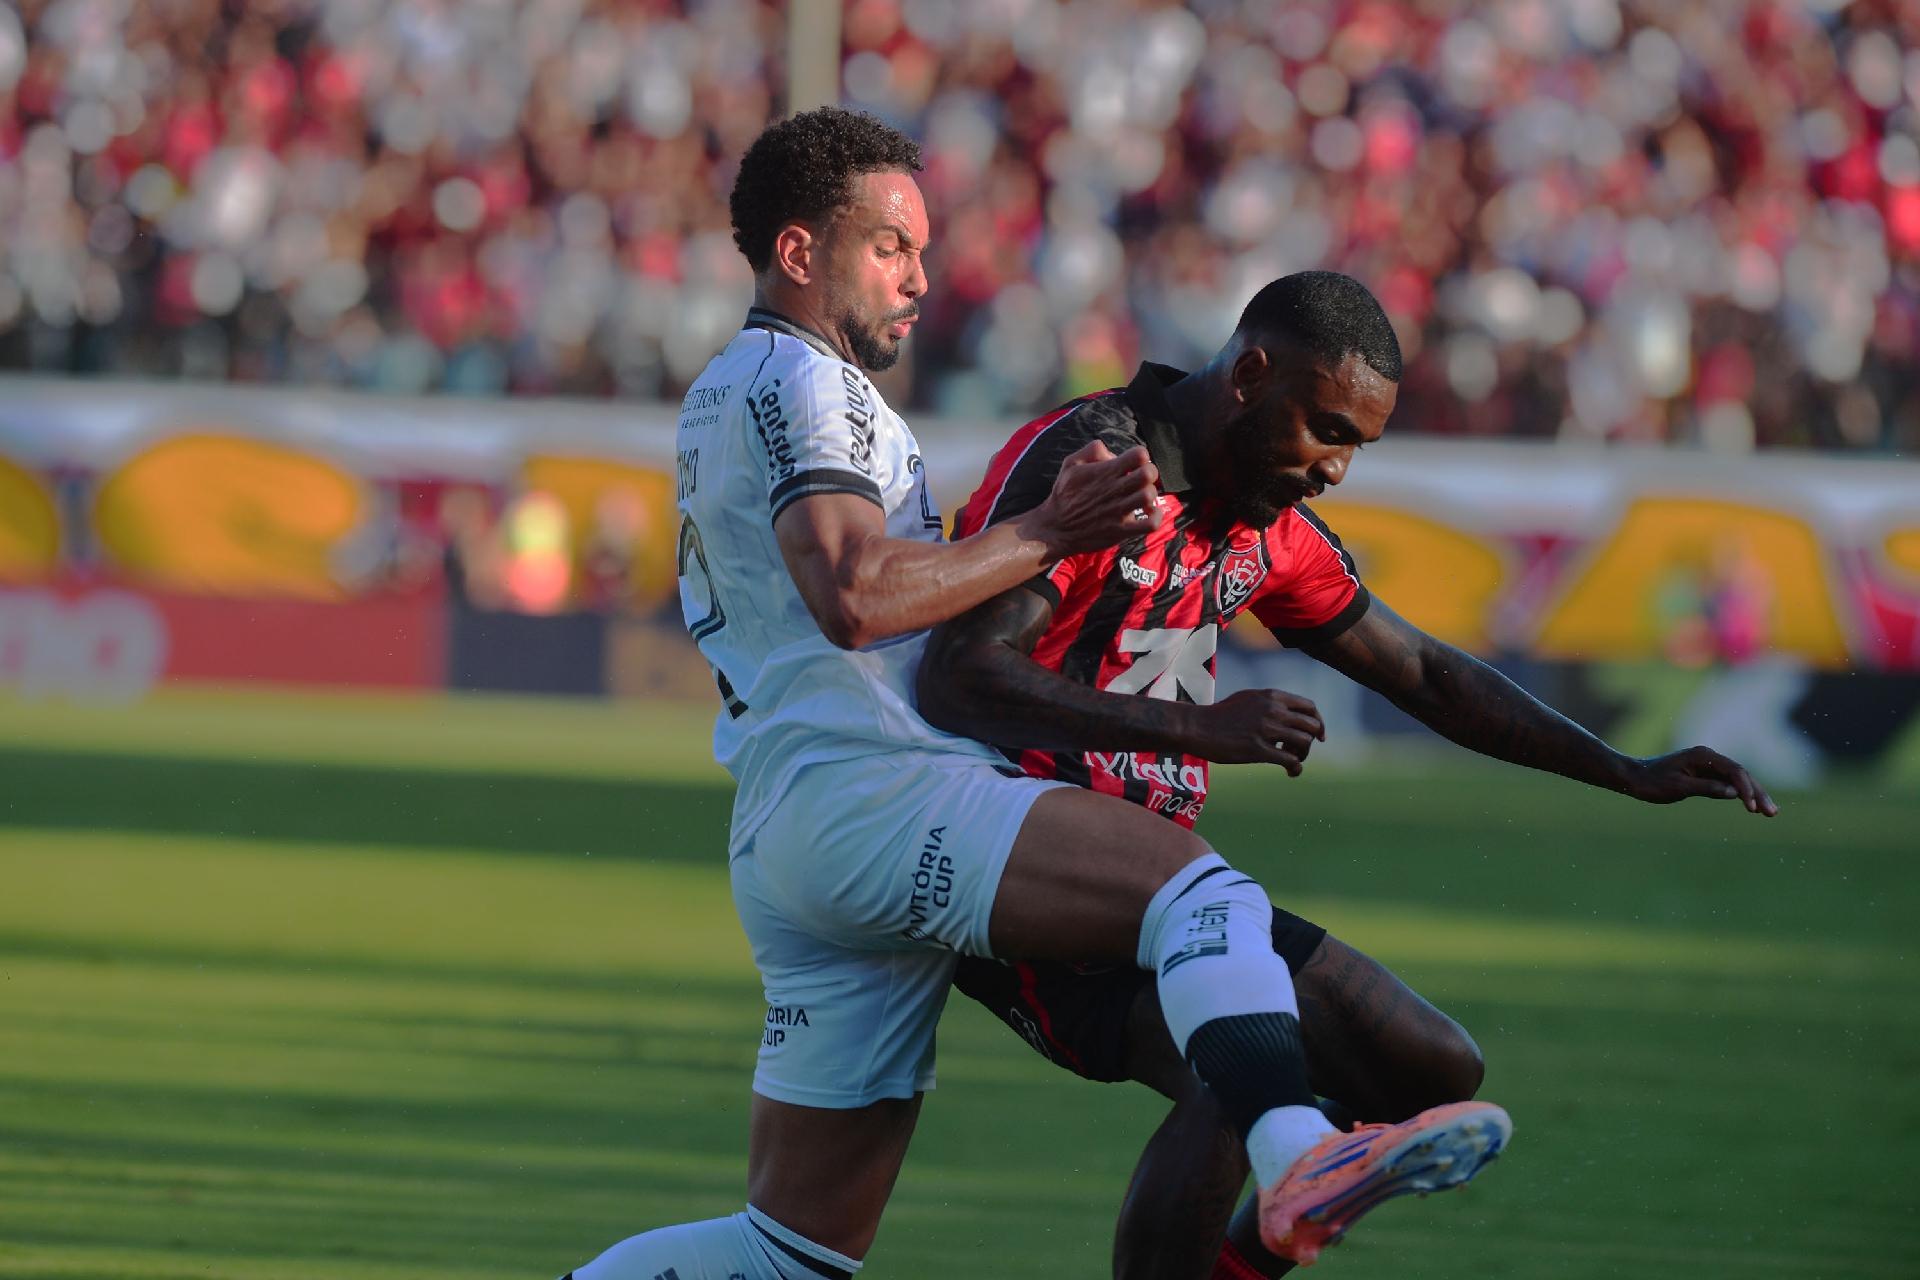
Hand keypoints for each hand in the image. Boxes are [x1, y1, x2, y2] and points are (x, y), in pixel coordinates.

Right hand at [1026, 439, 1162, 557]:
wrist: (1055, 529)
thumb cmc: (1063, 495)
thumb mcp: (1070, 464)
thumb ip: (1092, 450)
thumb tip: (1112, 452)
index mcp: (1105, 472)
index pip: (1138, 455)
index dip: (1141, 456)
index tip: (1133, 464)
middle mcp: (1114, 490)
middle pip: (1148, 474)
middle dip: (1149, 473)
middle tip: (1140, 480)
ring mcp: (1118, 511)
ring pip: (1149, 496)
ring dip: (1150, 495)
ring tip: (1142, 497)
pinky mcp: (1121, 531)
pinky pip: (1150, 524)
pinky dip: (1155, 517)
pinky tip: (1147, 514)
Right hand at [1186, 688, 1325, 774]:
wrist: (1196, 727)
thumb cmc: (1219, 715)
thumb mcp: (1248, 699)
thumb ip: (1269, 703)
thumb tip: (1287, 712)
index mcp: (1272, 696)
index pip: (1309, 707)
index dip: (1318, 722)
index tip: (1317, 735)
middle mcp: (1273, 710)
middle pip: (1311, 726)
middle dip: (1311, 741)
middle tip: (1299, 751)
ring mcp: (1266, 730)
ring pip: (1304, 743)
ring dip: (1302, 755)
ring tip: (1292, 761)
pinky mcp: (1258, 750)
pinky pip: (1290, 760)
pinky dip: (1296, 769)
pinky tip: (1290, 773)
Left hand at [1622, 746, 1778, 815]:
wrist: (1633, 777)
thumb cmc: (1652, 782)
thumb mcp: (1678, 787)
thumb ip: (1706, 788)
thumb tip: (1734, 793)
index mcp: (1703, 756)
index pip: (1734, 771)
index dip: (1747, 789)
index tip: (1752, 807)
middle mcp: (1708, 757)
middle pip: (1741, 774)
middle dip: (1758, 793)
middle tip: (1772, 813)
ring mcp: (1708, 764)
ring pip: (1738, 779)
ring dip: (1753, 794)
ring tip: (1769, 812)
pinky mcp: (1705, 773)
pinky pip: (1728, 783)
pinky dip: (1740, 794)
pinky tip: (1752, 806)